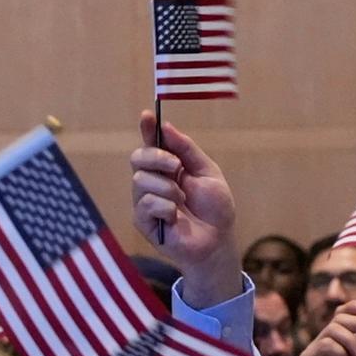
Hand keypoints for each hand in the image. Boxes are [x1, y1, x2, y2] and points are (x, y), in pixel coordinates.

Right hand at [129, 112, 242, 306]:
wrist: (217, 240)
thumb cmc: (215, 209)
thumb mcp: (207, 172)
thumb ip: (187, 150)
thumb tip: (166, 127)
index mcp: (169, 167)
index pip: (152, 143)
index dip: (148, 128)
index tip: (147, 115)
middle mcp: (153, 181)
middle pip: (138, 157)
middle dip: (157, 157)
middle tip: (177, 167)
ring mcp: (145, 201)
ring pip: (140, 180)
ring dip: (167, 188)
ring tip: (182, 200)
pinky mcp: (143, 221)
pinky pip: (145, 203)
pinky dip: (164, 206)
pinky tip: (175, 216)